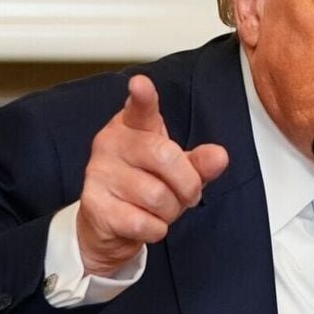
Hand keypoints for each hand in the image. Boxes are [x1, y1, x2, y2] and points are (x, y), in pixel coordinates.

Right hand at [76, 75, 228, 274]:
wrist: (109, 224)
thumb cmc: (145, 186)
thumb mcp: (177, 171)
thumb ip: (199, 162)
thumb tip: (219, 157)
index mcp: (133, 126)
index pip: (140, 109)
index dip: (142, 97)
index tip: (141, 84)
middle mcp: (111, 143)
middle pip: (165, 157)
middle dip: (187, 185)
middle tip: (186, 195)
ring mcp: (99, 173)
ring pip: (157, 196)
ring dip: (170, 212)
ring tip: (160, 209)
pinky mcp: (94, 204)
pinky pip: (143, 222)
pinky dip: (155, 229)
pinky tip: (144, 222)